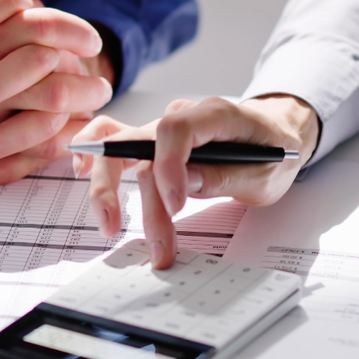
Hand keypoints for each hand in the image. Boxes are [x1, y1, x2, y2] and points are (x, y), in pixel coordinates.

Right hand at [75, 95, 320, 268]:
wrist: (277, 132)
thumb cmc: (275, 150)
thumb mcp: (268, 173)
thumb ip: (228, 176)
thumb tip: (186, 184)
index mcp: (216, 114)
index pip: (176, 131)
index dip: (169, 168)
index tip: (176, 207)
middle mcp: (182, 116)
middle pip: (143, 149)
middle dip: (142, 201)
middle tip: (151, 245)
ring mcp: (163, 127)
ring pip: (123, 152)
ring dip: (109, 188)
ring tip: (109, 225)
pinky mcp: (154, 142)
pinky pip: (115, 138)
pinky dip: (96, 153)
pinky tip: (81, 172)